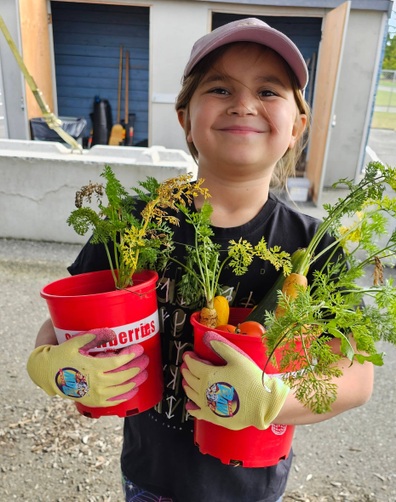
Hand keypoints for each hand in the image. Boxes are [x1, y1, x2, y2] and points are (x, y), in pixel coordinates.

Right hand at [27, 328, 148, 406]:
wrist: (47, 374)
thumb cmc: (61, 355)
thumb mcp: (75, 342)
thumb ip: (94, 336)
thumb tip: (112, 333)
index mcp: (92, 367)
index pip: (118, 362)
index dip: (131, 355)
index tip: (139, 348)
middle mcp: (95, 383)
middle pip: (124, 376)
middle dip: (137, 367)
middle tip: (145, 360)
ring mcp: (95, 394)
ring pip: (122, 389)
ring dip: (135, 381)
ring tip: (144, 374)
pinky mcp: (93, 401)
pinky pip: (114, 401)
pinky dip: (126, 395)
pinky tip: (133, 389)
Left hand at [181, 332, 288, 429]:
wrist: (262, 404)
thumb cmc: (251, 380)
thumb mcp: (237, 358)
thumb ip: (222, 347)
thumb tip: (209, 338)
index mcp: (209, 375)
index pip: (193, 365)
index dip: (189, 358)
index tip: (188, 354)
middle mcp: (204, 390)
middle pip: (190, 379)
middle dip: (187, 370)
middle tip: (186, 366)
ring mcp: (207, 405)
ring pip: (191, 394)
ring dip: (187, 385)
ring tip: (186, 381)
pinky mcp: (213, 416)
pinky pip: (197, 412)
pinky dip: (191, 407)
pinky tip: (190, 405)